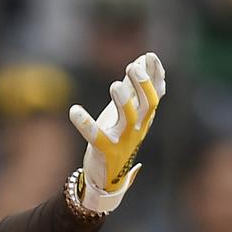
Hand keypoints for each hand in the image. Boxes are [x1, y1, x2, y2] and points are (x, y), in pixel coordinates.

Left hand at [68, 52, 165, 211]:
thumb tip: (139, 62)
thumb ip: (132, 89)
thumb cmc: (117, 137)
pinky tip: (74, 110)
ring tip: (114, 85)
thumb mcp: (126, 111)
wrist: (107, 176)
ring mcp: (123, 140)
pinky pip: (96, 137)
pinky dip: (85, 124)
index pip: (157, 94)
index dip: (155, 75)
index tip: (149, 56)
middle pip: (148, 104)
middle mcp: (138, 128)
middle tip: (132, 66)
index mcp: (144, 117)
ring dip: (123, 102)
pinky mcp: (105, 151)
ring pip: (129, 119)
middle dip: (142, 85)